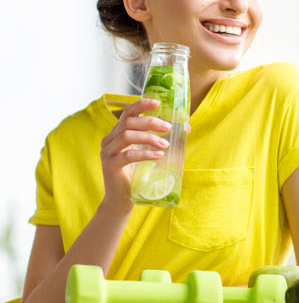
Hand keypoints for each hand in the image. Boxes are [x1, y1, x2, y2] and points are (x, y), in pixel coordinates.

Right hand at [99, 98, 170, 212]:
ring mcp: (107, 153)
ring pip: (127, 136)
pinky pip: (127, 155)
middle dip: (150, 122)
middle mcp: (109, 140)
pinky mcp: (110, 166)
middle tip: (168, 127)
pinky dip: (145, 153)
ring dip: (149, 138)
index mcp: (117, 133)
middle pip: (129, 122)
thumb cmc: (136, 175)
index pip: (127, 112)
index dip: (141, 105)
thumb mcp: (148, 152)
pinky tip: (158, 155)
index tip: (157, 102)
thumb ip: (161, 139)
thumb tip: (186, 126)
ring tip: (166, 144)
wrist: (121, 200)